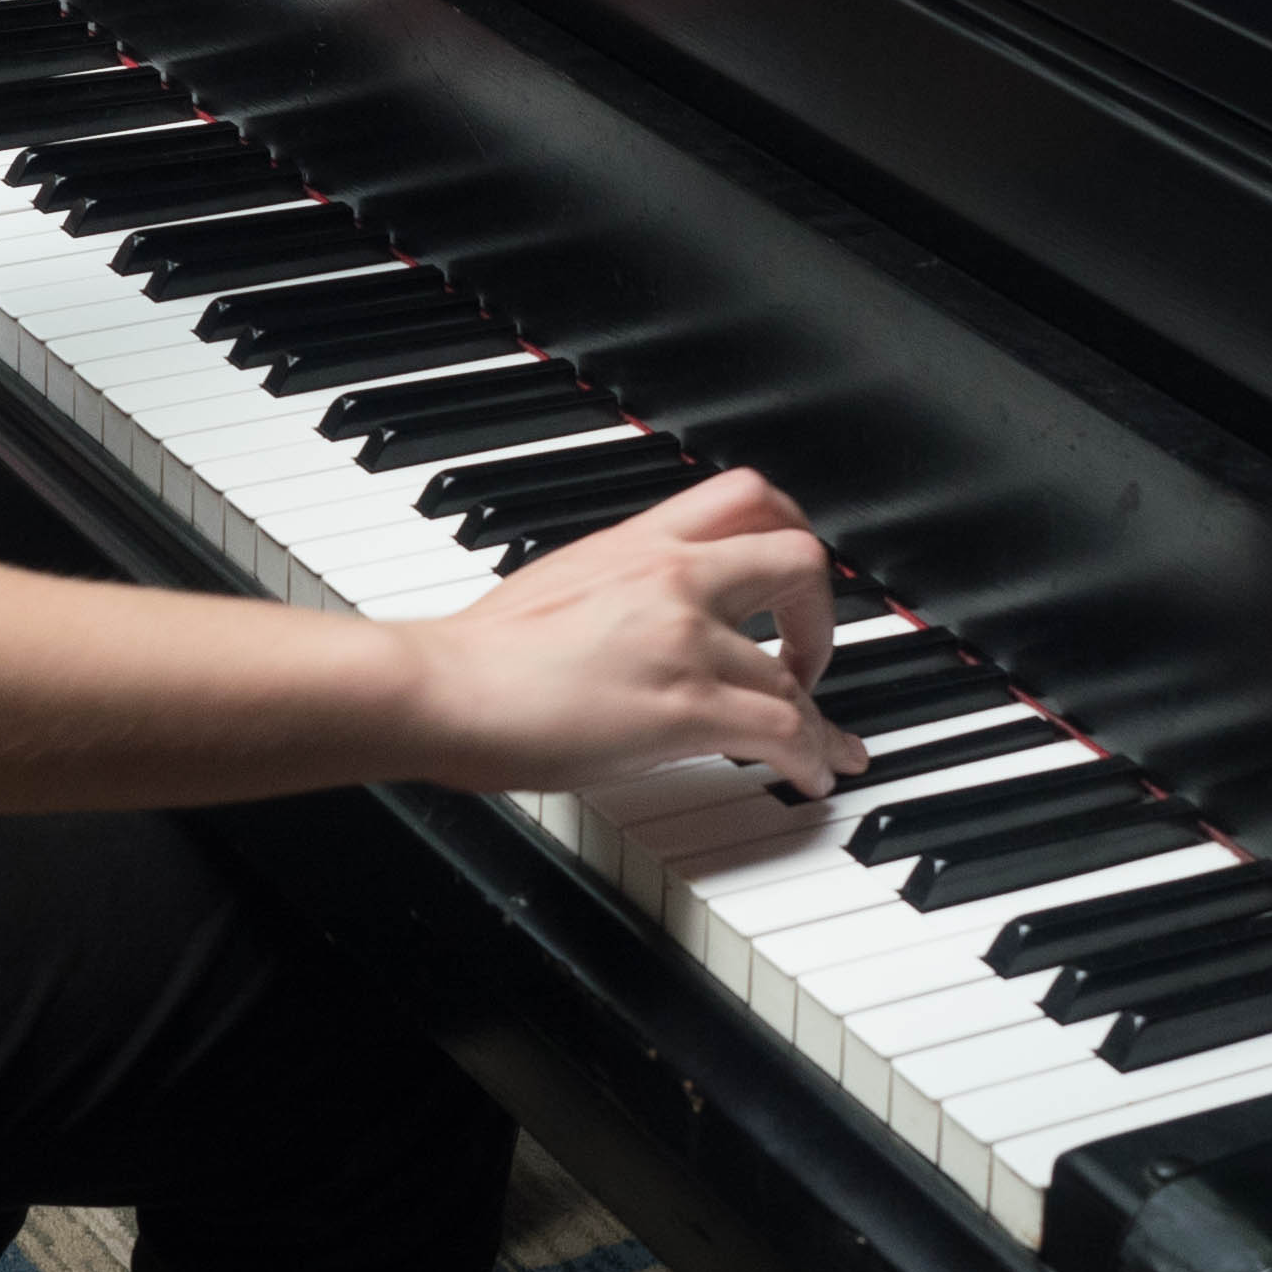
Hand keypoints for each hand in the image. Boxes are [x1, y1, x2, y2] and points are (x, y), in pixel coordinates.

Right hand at [389, 469, 858, 793]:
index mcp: (640, 543)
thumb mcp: (563, 580)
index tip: (790, 576)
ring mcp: (685, 640)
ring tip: (826, 748)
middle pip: (798, 561)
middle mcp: (674, 577)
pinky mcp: (687, 707)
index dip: (788, 532)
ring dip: (820, 718)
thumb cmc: (480, 651)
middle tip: (812, 655)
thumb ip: (621, 585)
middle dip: (822, 615)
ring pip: (793, 672)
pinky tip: (811, 775)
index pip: (746, 496)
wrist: (445, 688)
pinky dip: (813, 756)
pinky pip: (784, 730)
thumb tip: (644, 613)